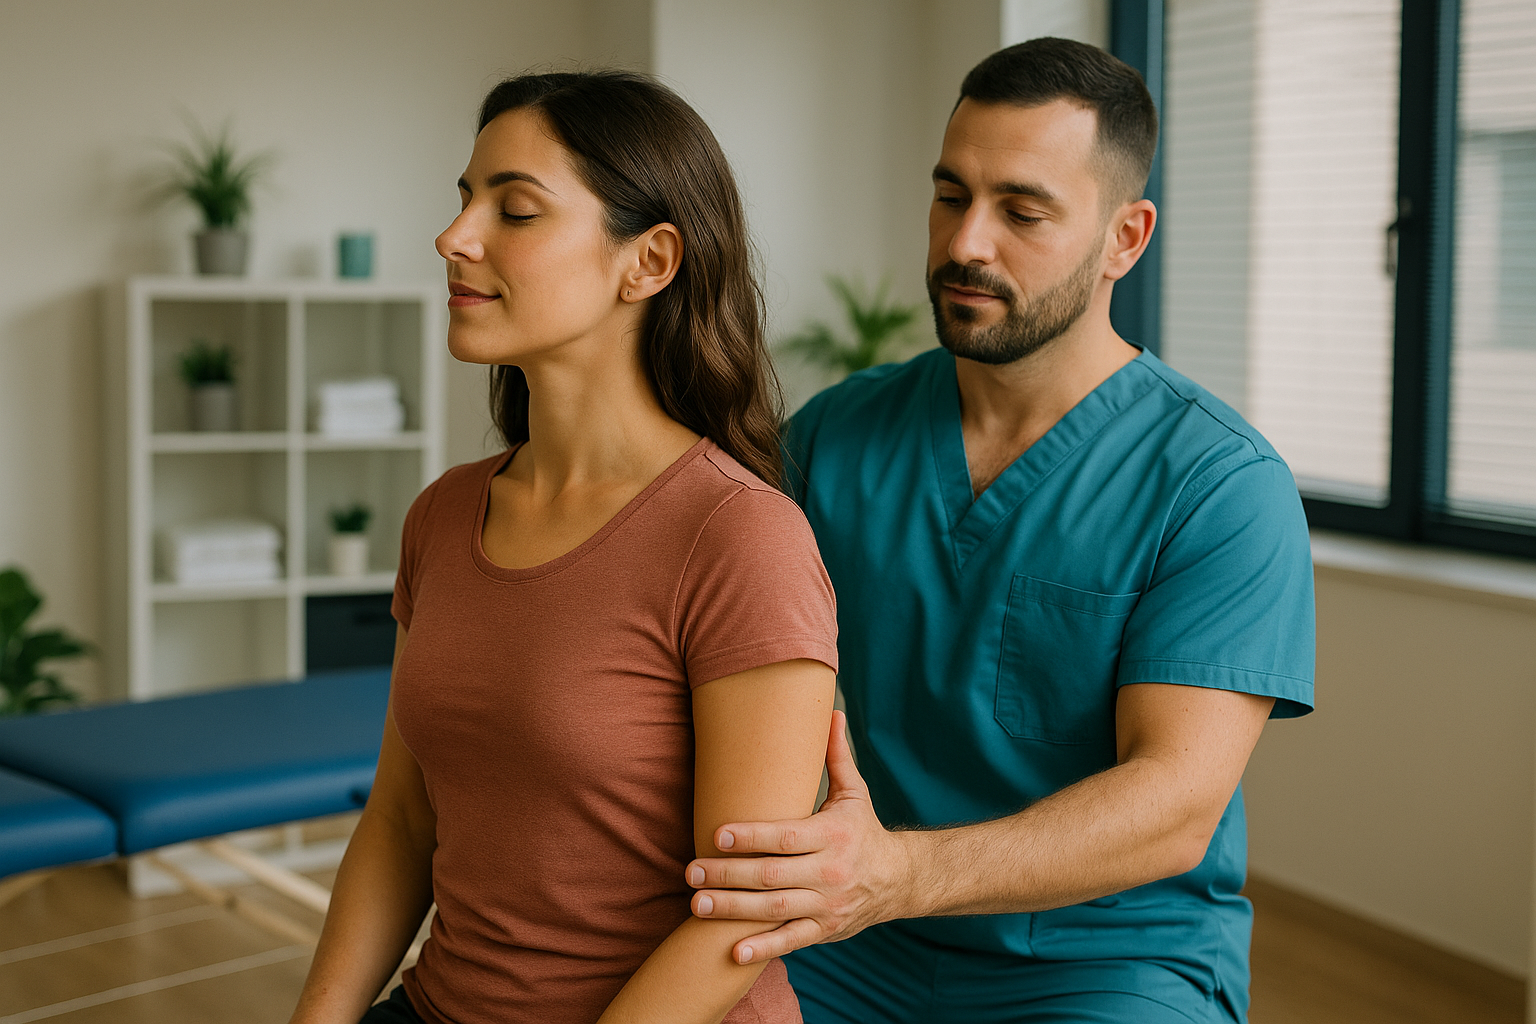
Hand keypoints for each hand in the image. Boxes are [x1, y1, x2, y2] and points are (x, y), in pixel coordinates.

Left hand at [685, 710, 917, 963]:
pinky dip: (763, 948)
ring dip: (733, 910)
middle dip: (728, 875)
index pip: (787, 837)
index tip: (717, 833)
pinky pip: (791, 942)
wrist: (900, 881)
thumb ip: (836, 756)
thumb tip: (833, 711)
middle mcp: (830, 872)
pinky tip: (732, 951)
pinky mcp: (824, 931)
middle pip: (772, 876)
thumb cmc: (863, 831)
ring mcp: (827, 905)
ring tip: (696, 904)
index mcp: (834, 835)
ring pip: (775, 911)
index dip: (752, 837)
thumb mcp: (855, 793)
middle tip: (689, 871)